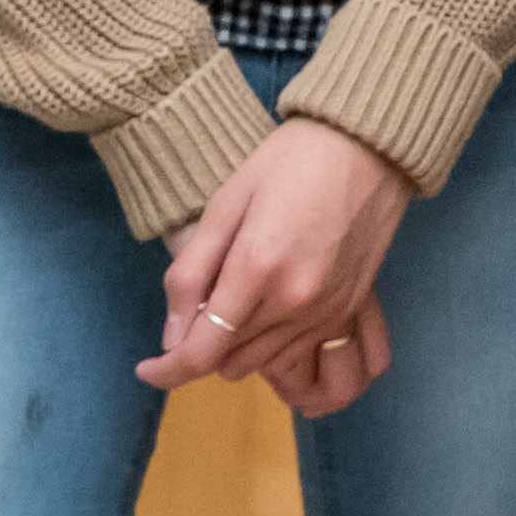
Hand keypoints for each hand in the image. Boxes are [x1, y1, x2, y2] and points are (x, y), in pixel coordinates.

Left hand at [147, 118, 411, 394]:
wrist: (369, 144)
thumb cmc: (289, 161)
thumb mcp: (225, 204)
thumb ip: (191, 274)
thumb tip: (172, 337)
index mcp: (256, 269)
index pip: (201, 352)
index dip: (167, 370)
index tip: (147, 367)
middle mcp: (294, 303)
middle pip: (228, 363)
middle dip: (203, 346)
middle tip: (200, 307)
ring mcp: (326, 311)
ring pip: (262, 363)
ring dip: (237, 346)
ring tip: (235, 300)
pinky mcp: (349, 309)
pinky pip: (298, 352)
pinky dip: (272, 342)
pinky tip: (268, 304)